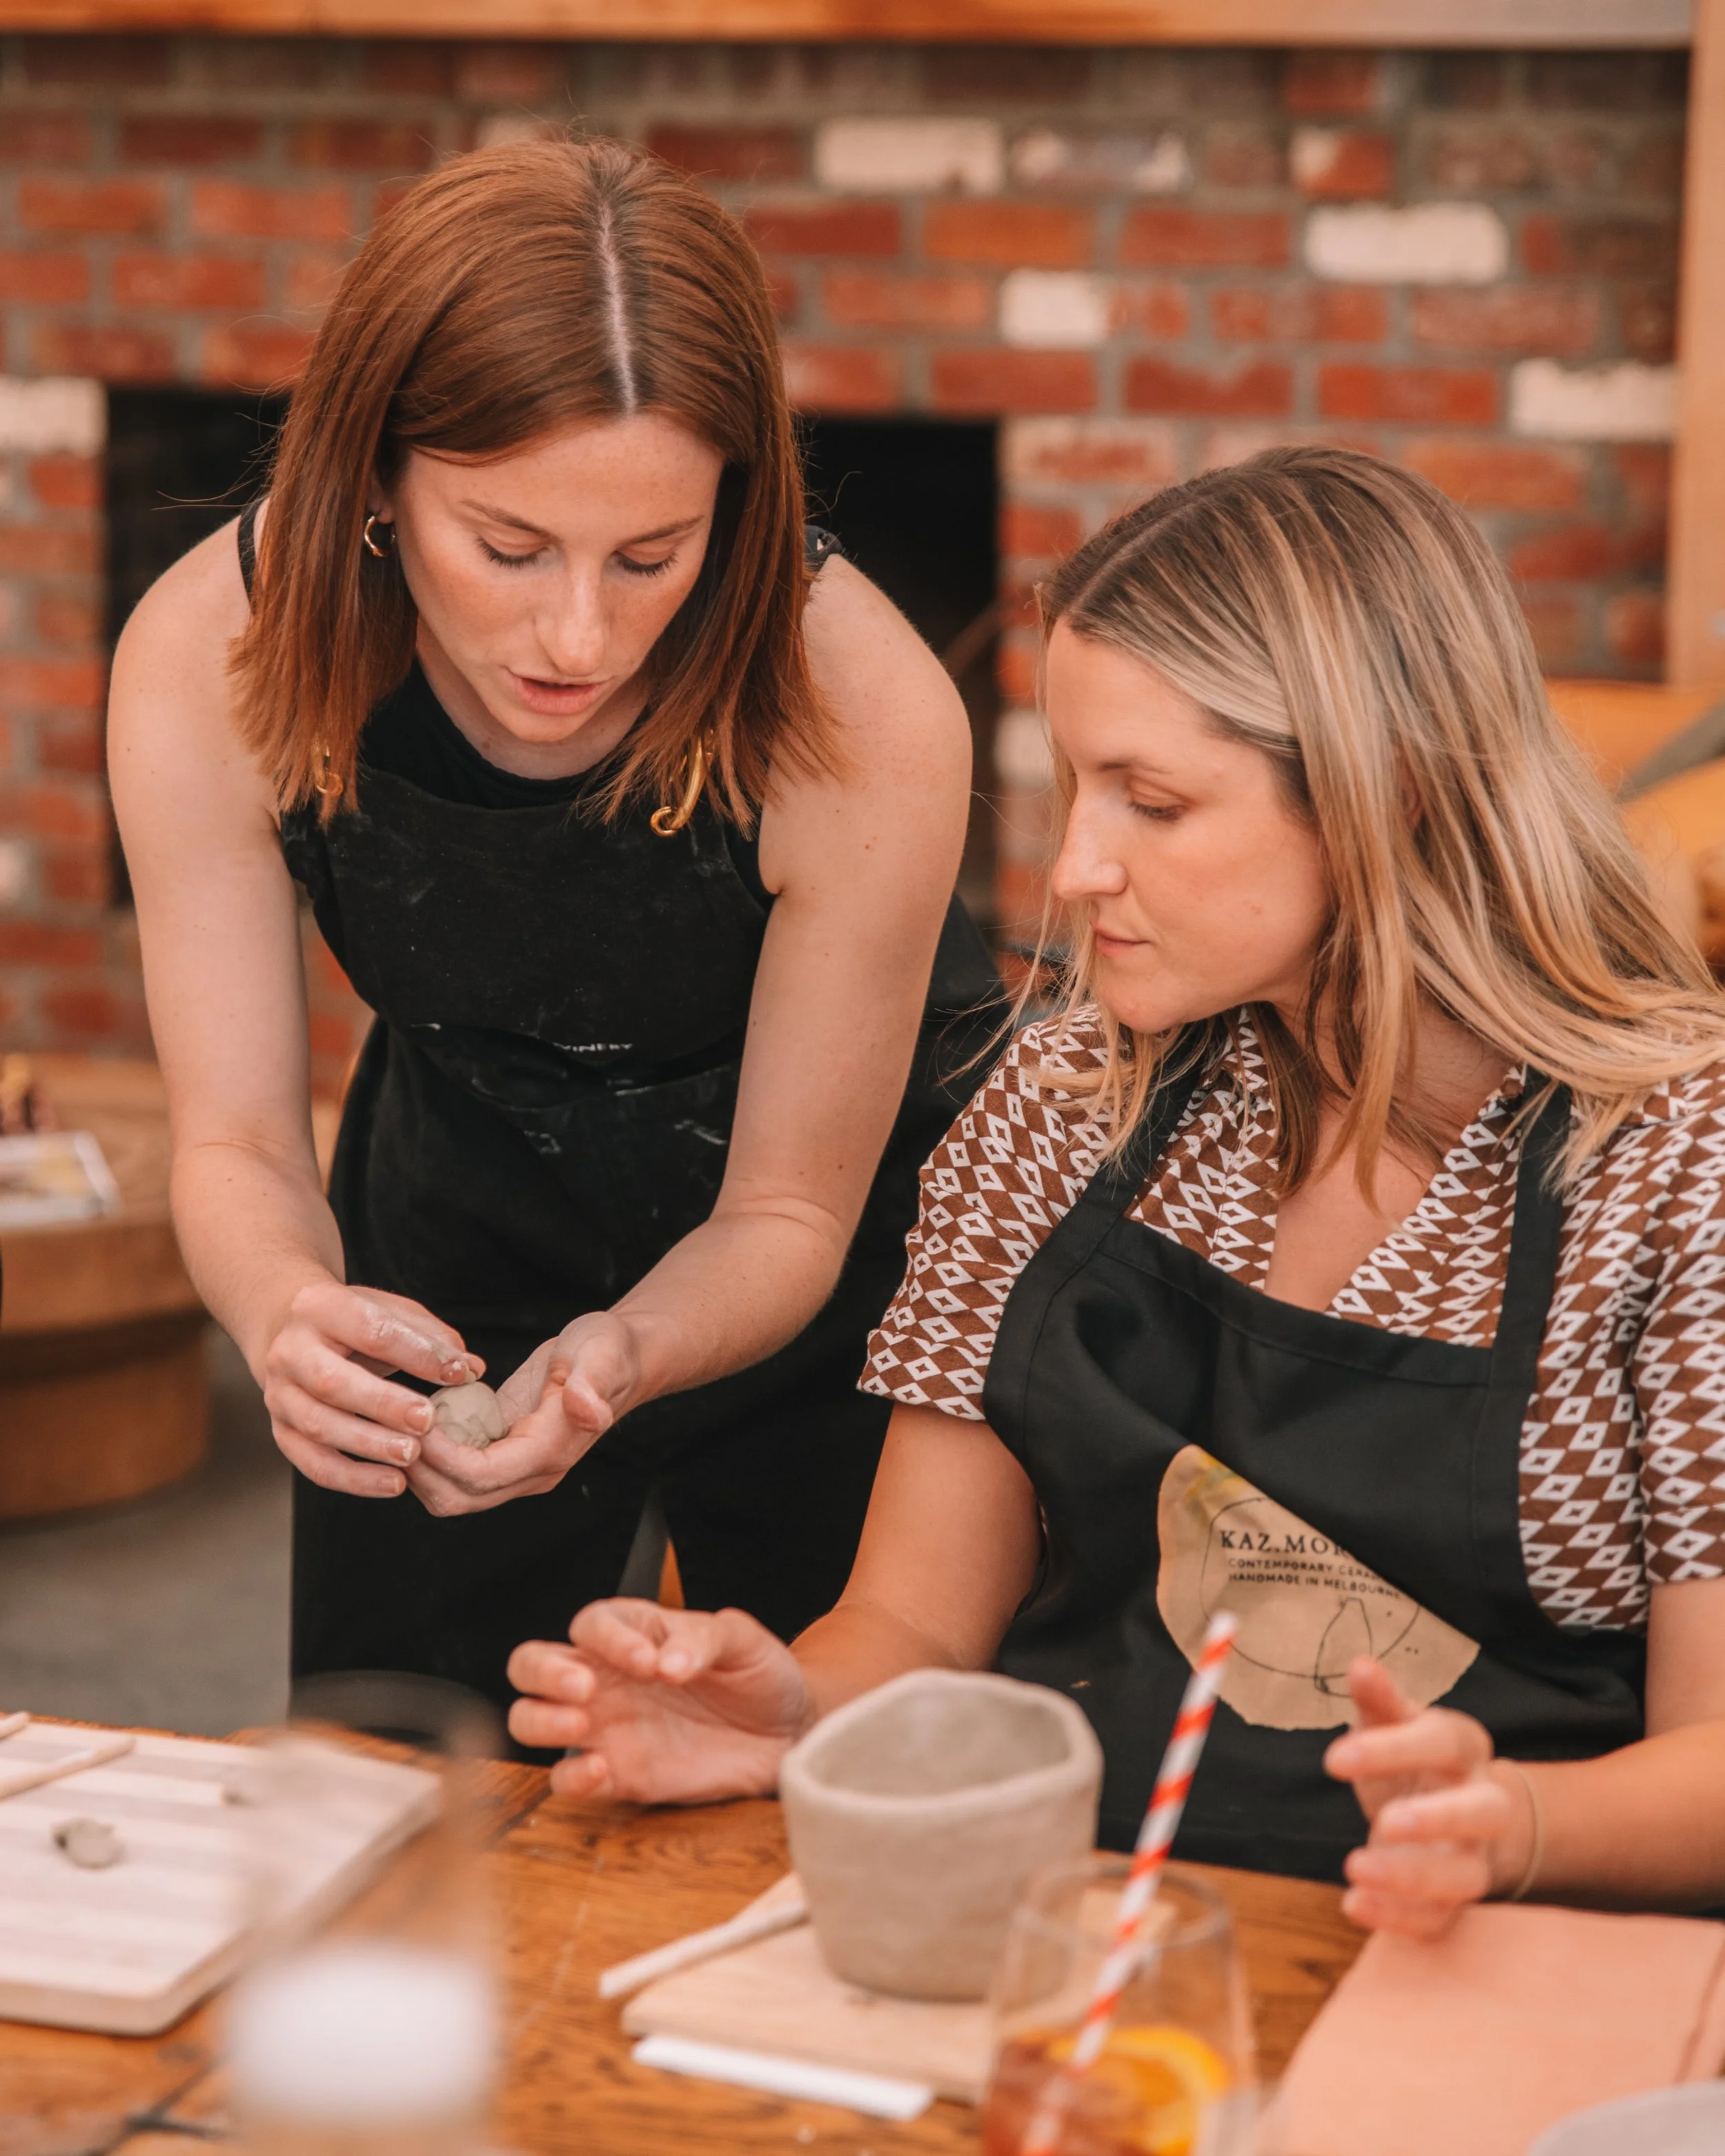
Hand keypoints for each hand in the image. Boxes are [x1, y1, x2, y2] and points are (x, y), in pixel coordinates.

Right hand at [261, 1279, 482, 1497]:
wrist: (289, 1330)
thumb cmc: (354, 1323)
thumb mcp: (390, 1311)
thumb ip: (432, 1337)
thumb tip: (472, 1368)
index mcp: (318, 1307)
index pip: (370, 1330)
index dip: (417, 1354)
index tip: (459, 1373)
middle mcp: (289, 1351)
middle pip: (331, 1382)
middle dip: (383, 1404)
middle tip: (428, 1422)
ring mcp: (279, 1394)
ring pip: (319, 1426)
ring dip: (369, 1445)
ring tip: (413, 1457)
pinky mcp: (281, 1431)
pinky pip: (312, 1463)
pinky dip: (353, 1479)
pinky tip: (394, 1484)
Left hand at [405, 1311, 640, 1517]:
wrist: (620, 1359)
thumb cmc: (609, 1352)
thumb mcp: (603, 1356)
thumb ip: (592, 1385)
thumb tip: (587, 1410)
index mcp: (550, 1452)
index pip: (480, 1476)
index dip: (440, 1455)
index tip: (416, 1417)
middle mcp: (531, 1473)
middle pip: (457, 1498)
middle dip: (419, 1469)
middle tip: (395, 1421)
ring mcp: (515, 1469)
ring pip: (451, 1493)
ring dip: (419, 1466)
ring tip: (401, 1419)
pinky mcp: (502, 1455)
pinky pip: (455, 1472)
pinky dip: (430, 1454)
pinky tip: (420, 1417)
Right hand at [507, 1599, 814, 1804]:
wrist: (786, 1737)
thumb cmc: (759, 1676)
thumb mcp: (742, 1640)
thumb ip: (704, 1639)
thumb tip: (668, 1662)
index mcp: (634, 1634)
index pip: (591, 1623)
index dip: (609, 1639)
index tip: (648, 1661)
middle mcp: (606, 1678)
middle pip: (530, 1664)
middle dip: (543, 1673)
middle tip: (586, 1688)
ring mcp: (604, 1728)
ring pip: (529, 1719)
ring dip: (540, 1720)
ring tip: (581, 1723)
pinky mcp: (616, 1776)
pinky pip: (565, 1779)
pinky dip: (569, 1777)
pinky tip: (601, 1770)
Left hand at [1324, 1658, 1528, 1938]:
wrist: (1446, 1814)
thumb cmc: (1410, 1760)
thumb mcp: (1392, 1724)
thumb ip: (1378, 1700)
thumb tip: (1360, 1665)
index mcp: (1465, 1748)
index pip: (1444, 1741)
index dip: (1395, 1749)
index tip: (1333, 1759)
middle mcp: (1483, 1804)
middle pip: (1483, 1813)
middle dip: (1437, 1819)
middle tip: (1383, 1823)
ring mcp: (1474, 1858)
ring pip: (1465, 1877)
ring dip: (1413, 1878)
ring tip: (1355, 1868)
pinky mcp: (1455, 1902)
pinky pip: (1439, 1919)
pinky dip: (1399, 1917)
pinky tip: (1354, 1903)